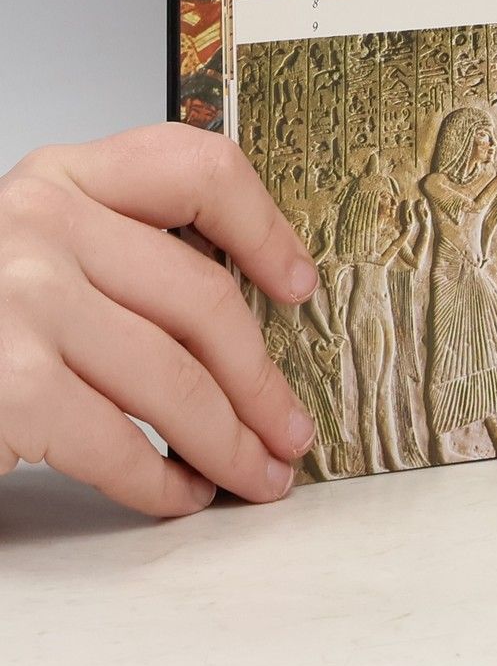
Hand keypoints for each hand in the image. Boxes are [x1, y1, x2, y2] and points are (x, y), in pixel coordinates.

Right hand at [0, 125, 320, 516]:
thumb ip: (118, 251)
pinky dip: (160, 482)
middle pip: (204, 300)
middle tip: (290, 427)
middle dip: (261, 380)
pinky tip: (177, 494)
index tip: (300, 284)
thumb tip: (244, 311)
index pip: (200, 171)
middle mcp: (40, 223)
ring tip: (253, 473)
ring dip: (230, 442)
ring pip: (176, 380)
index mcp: (59, 177)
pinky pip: (121, 444)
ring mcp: (23, 301)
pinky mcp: (11, 384)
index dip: (267, 230)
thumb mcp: (33, 251)